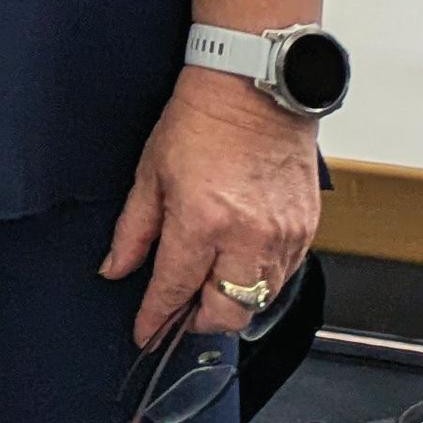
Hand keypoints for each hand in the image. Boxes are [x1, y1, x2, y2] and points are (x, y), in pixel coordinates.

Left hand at [100, 67, 318, 348]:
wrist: (254, 90)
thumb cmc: (201, 122)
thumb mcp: (149, 174)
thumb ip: (133, 231)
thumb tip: (115, 268)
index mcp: (202, 221)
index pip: (175, 290)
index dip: (156, 318)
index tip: (146, 332)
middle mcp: (247, 235)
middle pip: (227, 313)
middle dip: (199, 322)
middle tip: (180, 312)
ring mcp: (283, 235)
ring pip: (260, 301)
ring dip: (231, 303)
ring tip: (207, 286)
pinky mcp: (306, 229)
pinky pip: (284, 276)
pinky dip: (259, 280)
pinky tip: (238, 263)